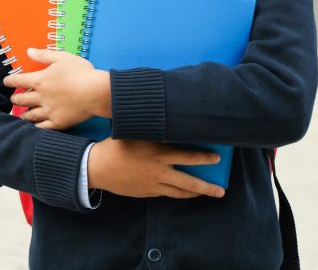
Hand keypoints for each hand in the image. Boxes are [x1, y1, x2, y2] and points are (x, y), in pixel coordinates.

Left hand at [3, 48, 110, 129]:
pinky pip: (42, 127)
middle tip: (14, 99)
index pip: (18, 81)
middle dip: (15, 99)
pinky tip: (35, 126)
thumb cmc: (81, 73)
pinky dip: (36, 126)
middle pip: (21, 100)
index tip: (6, 82)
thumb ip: (44, 55)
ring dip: (24, 114)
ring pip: (30, 115)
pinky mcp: (58, 122)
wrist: (97, 92)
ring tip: (23, 113)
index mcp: (40, 80)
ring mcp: (49, 111)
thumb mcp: (62, 58)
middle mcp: (41, 97)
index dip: (9, 81)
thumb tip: (28, 51)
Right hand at [88, 138, 225, 199]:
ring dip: (195, 194)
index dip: (205, 158)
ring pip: (180, 192)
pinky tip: (183, 192)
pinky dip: (178, 194)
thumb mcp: (135, 133)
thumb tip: (169, 121)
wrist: (96, 167)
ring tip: (206, 193)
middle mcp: (158, 172)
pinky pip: (166, 195)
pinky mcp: (146, 193)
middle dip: (208, 187)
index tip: (217, 158)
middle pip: (190, 182)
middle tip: (221, 190)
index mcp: (158, 154)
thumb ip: (153, 130)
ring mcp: (153, 185)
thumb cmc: (115, 146)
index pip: (188, 157)